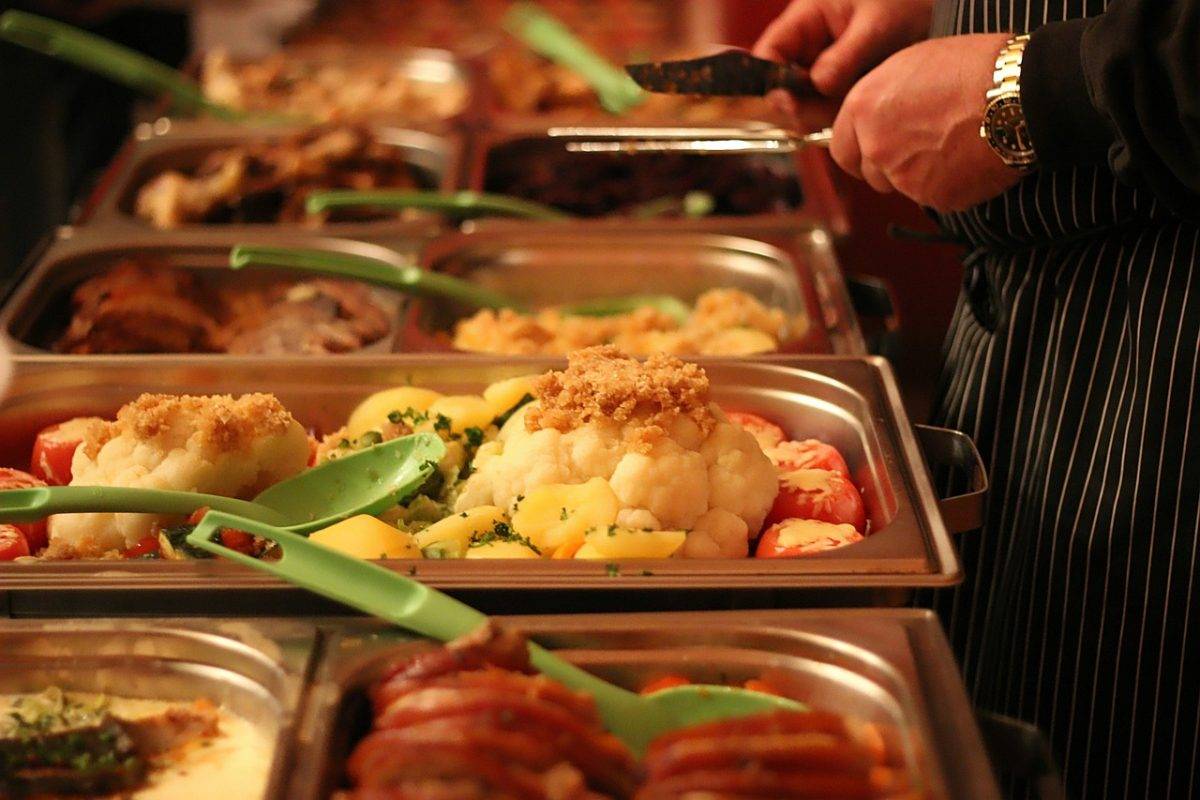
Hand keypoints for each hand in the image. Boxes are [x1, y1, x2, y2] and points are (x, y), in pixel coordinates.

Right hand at [753, 0, 934, 97]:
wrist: (940, 8)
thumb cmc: (905, 0)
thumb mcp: (875, 25)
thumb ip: (844, 56)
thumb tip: (817, 85)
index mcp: (807, 19)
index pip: (769, 53)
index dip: (770, 80)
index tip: (789, 101)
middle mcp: (810, 45)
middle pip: (784, 85)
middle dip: (803, 103)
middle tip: (831, 109)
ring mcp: (825, 66)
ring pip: (807, 102)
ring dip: (826, 111)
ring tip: (857, 101)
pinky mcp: (843, 83)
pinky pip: (831, 106)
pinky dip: (843, 113)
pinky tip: (864, 104)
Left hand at [830, 34, 1023, 211]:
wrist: (1019, 93)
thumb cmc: (973, 67)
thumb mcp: (911, 66)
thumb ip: (882, 101)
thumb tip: (874, 121)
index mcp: (863, 109)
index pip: (842, 151)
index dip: (860, 151)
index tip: (874, 150)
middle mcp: (876, 147)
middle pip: (871, 175)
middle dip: (890, 167)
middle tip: (923, 147)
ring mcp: (904, 178)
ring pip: (903, 188)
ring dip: (920, 176)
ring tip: (954, 146)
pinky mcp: (935, 198)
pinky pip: (936, 198)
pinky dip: (951, 186)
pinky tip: (972, 159)